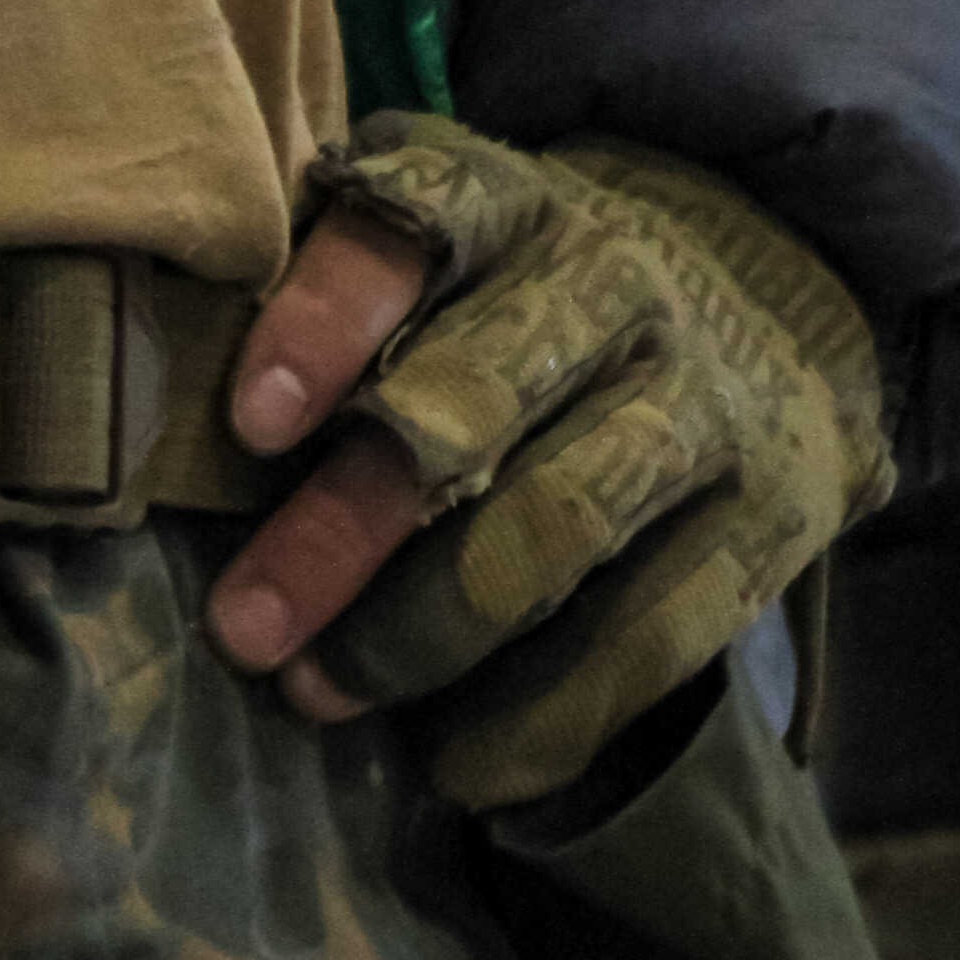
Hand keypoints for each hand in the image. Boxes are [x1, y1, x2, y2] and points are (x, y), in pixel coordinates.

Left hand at [205, 119, 894, 807]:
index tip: (252, 426)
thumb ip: (342, 307)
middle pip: (475, 399)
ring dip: (423, 630)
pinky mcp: (771, 508)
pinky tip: (460, 758)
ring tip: (324, 693)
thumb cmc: (546, 295)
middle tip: (247, 629)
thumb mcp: (459, 249)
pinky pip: (654, 631)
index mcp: (520, 201)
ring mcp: (705, 395)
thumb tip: (174, 430)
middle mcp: (620, 279)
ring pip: (558, 521)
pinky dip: (545, 713)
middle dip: (346, 528)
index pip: (420, 222)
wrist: (785, 293)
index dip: (329, 317)